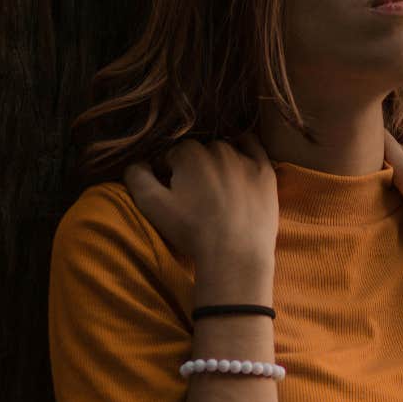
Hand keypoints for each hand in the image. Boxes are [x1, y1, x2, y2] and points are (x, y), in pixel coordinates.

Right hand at [123, 131, 278, 303]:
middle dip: (191, 169)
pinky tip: (240, 165)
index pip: (170, 156)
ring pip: (223, 152)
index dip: (167, 175)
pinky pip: (253, 147)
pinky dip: (244, 151)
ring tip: (217, 192)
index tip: (171, 195)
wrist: (236, 254)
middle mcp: (217, 147)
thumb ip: (137, 176)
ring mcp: (245, 157)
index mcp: (188, 152)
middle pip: (197, 153)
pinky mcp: (266, 170)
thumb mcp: (152, 205)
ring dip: (216, 164)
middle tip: (194, 197)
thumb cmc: (192, 230)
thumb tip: (137, 162)